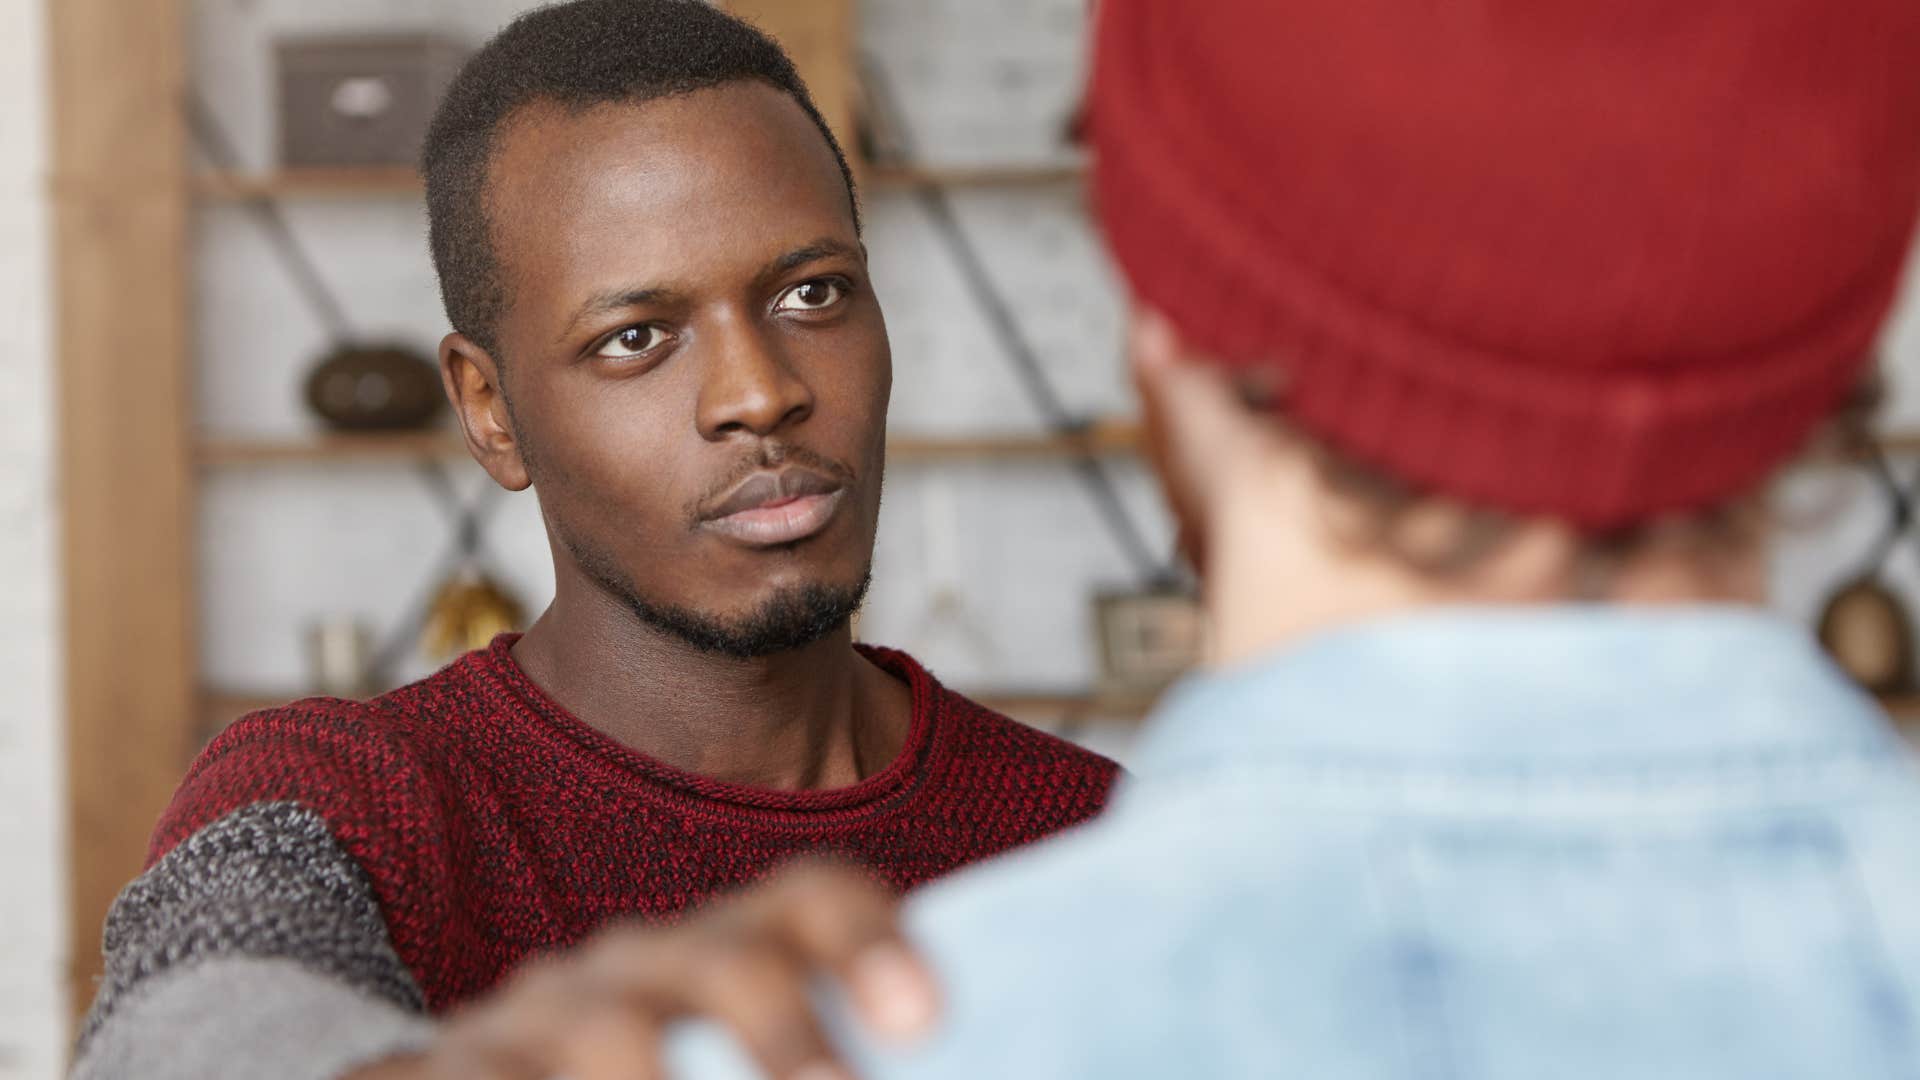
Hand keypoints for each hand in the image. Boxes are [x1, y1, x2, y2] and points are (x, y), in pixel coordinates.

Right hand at [345, 858, 938, 1079]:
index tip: (924, 1019)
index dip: (869, 943)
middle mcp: (639, 966)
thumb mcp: (744, 1061)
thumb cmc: (681, 1079)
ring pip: (609, 1031)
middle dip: (780, 1026)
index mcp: (730, 952)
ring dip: (653, 1072)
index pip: (809, 902)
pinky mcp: (446, 1069)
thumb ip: (816, 1055)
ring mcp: (541, 1017)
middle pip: (725, 961)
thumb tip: (923, 1060)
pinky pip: (474, 1076)